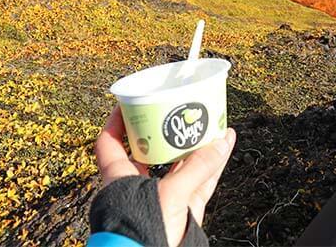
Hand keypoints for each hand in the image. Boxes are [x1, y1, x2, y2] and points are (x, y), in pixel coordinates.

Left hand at [95, 105, 236, 245]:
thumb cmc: (143, 232)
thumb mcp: (169, 195)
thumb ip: (197, 169)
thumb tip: (221, 141)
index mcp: (120, 179)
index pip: (110, 143)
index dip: (117, 121)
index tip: (129, 102)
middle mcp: (139, 186)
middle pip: (151, 150)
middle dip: (166, 129)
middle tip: (179, 108)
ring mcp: (163, 197)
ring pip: (180, 164)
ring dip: (195, 145)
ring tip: (210, 122)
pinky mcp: (183, 210)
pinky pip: (199, 181)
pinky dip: (213, 165)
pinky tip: (225, 147)